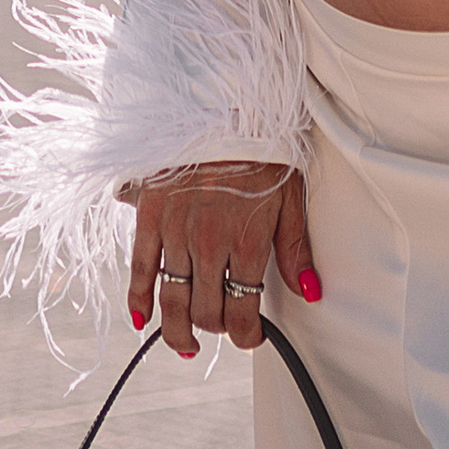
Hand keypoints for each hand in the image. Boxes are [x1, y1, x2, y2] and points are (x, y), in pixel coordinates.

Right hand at [123, 158, 316, 355]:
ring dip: (178, 329)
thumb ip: (295, 249)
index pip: (242, 310)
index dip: (246, 335)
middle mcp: (210, 243)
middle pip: (206, 311)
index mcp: (247, 242)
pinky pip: (140, 268)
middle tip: (222, 329)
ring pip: (173, 299)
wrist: (221, 106)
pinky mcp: (151, 216)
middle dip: (216, 328)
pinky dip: (137, 298)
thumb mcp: (289, 196)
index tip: (250, 337)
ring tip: (186, 343)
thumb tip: (310, 292)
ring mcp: (176, 232)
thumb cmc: (261, 149)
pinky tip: (141, 319)